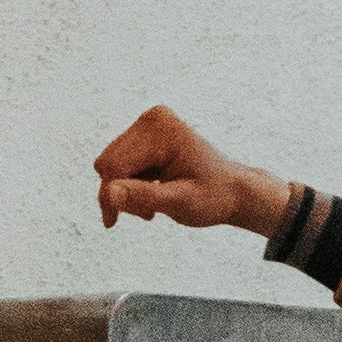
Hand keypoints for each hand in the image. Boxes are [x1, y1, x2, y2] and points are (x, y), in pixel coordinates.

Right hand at [96, 106, 291, 240]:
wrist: (234, 191)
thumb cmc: (214, 196)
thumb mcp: (180, 203)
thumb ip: (144, 196)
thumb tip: (110, 192)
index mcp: (161, 129)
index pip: (114, 165)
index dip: (111, 196)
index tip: (114, 222)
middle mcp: (152, 119)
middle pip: (108, 162)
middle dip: (120, 193)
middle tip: (147, 213)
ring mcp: (149, 125)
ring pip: (111, 165)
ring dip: (126, 191)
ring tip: (153, 206)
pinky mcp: (146, 135)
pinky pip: (120, 163)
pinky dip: (132, 183)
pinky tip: (153, 194)